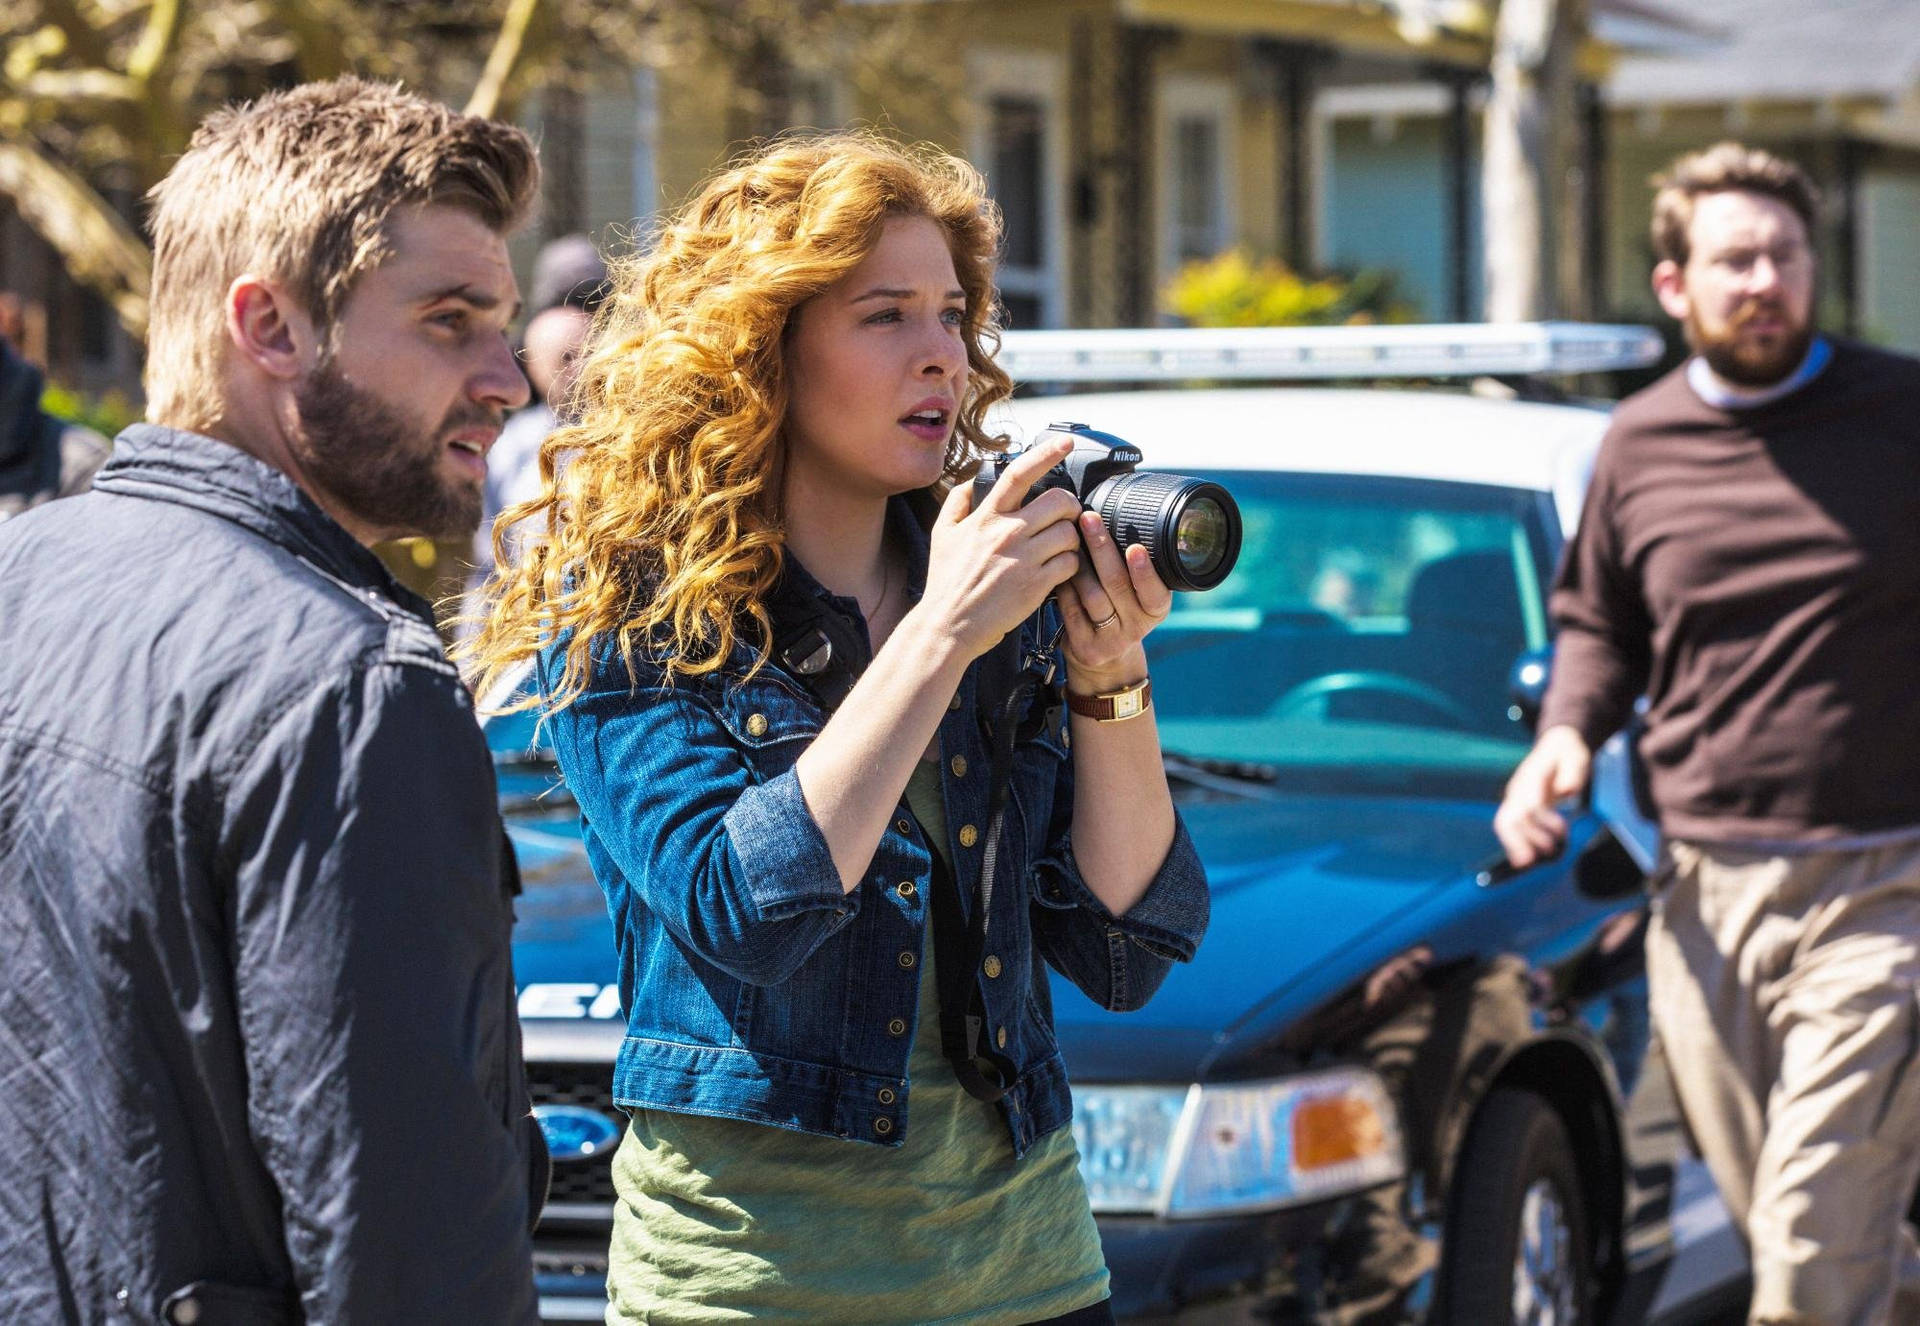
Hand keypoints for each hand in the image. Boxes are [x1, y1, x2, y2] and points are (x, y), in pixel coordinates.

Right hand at [916, 438, 1082, 660]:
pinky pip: (1070, 563)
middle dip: (1070, 506)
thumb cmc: (945, 582)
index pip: (1020, 473)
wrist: (948, 625)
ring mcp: (1024, 558)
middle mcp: (1007, 532)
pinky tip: (1056, 572)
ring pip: (1070, 533)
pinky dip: (1069, 566)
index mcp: (986, 516)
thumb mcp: (941, 534)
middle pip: (1060, 500)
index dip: (1046, 452)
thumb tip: (970, 480)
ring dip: (1070, 539)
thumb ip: (957, 502)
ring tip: (1057, 549)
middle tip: (1064, 517)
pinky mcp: (1037, 584)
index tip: (1065, 441)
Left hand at [1057, 510, 1172, 691]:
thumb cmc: (1120, 611)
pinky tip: (1057, 564)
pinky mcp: (1086, 647)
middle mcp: (1137, 627)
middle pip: (1118, 586)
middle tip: (1089, 518)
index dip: (1145, 572)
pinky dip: (1064, 584)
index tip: (1135, 548)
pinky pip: (1071, 608)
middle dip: (1103, 548)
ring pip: (1092, 596)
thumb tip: (1114, 517)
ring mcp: (1110, 640)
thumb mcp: (1137, 596)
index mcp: (1156, 609)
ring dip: (1079, 563)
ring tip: (1069, 536)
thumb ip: (1132, 568)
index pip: (1155, 592)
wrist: (1105, 659)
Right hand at [1493, 725, 1591, 868]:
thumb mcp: (1576, 756)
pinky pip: (1509, 827)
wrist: (1555, 746)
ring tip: (1540, 857)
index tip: (1561, 832)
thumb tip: (1567, 790)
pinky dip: (1515, 843)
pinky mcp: (1517, 806)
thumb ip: (1572, 772)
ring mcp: (1515, 797)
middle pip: (1508, 818)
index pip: (1529, 803)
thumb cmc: (1567, 753)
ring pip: (1505, 824)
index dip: (1542, 821)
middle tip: (1542, 855)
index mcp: (1531, 776)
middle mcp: (1518, 788)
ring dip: (1518, 844)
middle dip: (1520, 840)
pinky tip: (1524, 858)